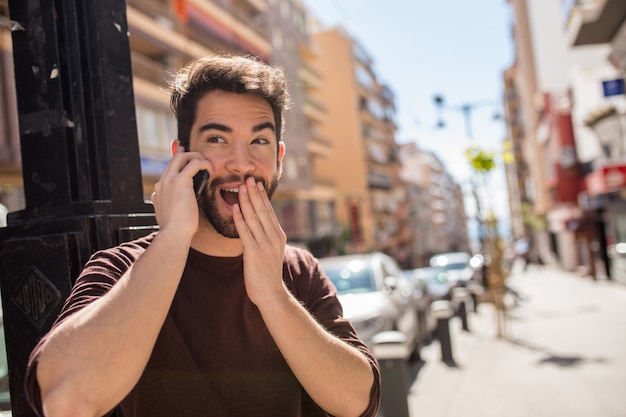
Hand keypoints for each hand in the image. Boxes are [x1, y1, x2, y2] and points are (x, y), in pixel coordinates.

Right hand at [151, 146, 211, 239]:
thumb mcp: (170, 218)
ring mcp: (169, 180)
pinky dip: (204, 163)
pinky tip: (211, 170)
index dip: (178, 164)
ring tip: (208, 166)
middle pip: (174, 160)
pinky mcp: (180, 181)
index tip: (187, 160)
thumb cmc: (176, 231)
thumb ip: (169, 208)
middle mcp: (162, 183)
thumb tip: (173, 206)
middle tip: (199, 157)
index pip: (168, 171)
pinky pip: (194, 162)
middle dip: (187, 154)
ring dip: (197, 157)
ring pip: (182, 156)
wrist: (174, 234)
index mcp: (158, 192)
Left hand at [233, 177, 286, 305]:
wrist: (271, 294)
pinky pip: (245, 231)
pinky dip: (240, 218)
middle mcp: (274, 237)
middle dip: (254, 193)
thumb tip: (256, 225)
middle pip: (262, 211)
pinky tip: (235, 207)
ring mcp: (265, 245)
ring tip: (240, 187)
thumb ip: (265, 237)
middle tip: (248, 179)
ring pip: (254, 218)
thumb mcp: (271, 252)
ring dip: (246, 201)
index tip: (256, 183)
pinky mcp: (254, 252)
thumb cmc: (267, 274)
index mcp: (279, 236)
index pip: (269, 211)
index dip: (262, 196)